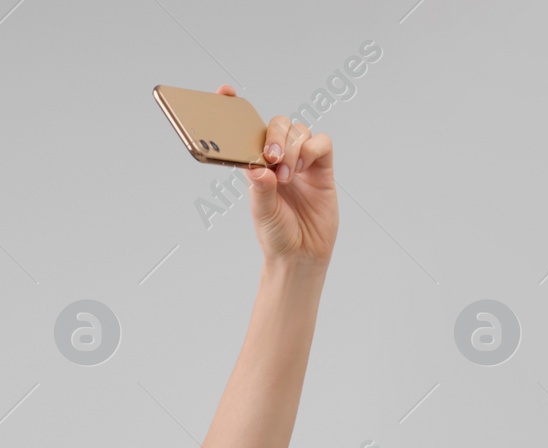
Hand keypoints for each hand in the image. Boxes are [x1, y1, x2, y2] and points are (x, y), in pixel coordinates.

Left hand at [216, 84, 337, 265]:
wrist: (302, 254)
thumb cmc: (276, 234)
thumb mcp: (262, 214)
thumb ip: (261, 190)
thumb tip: (257, 167)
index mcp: (256, 165)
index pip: (246, 131)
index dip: (236, 108)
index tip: (224, 92)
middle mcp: (278, 159)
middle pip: (278, 125)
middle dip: (275, 136)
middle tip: (271, 158)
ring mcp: (301, 162)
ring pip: (300, 131)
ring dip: (293, 148)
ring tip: (287, 177)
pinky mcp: (322, 168)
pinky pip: (322, 143)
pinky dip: (313, 149)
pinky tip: (305, 168)